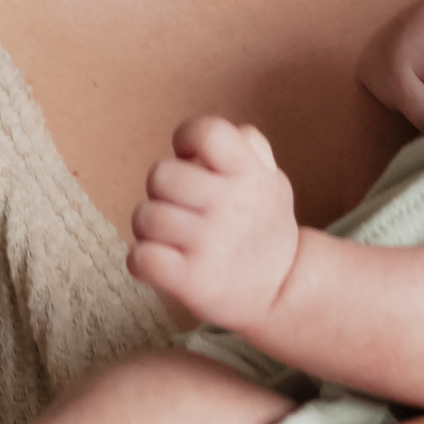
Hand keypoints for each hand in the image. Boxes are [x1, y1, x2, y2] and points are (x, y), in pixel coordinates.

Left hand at [125, 116, 300, 333]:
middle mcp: (231, 206)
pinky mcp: (192, 281)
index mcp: (249, 174)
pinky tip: (159, 261)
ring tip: (168, 236)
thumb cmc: (263, 226)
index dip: (187, 138)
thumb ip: (247, 147)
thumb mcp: (271, 180)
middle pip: (160, 175)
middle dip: (160, 189)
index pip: (208, 133)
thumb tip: (214, 134)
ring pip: (145, 217)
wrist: (282, 290)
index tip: (192, 159)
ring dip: (148, 227)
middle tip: (177, 205)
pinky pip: (141, 258)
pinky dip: (141, 261)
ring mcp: (210, 245)